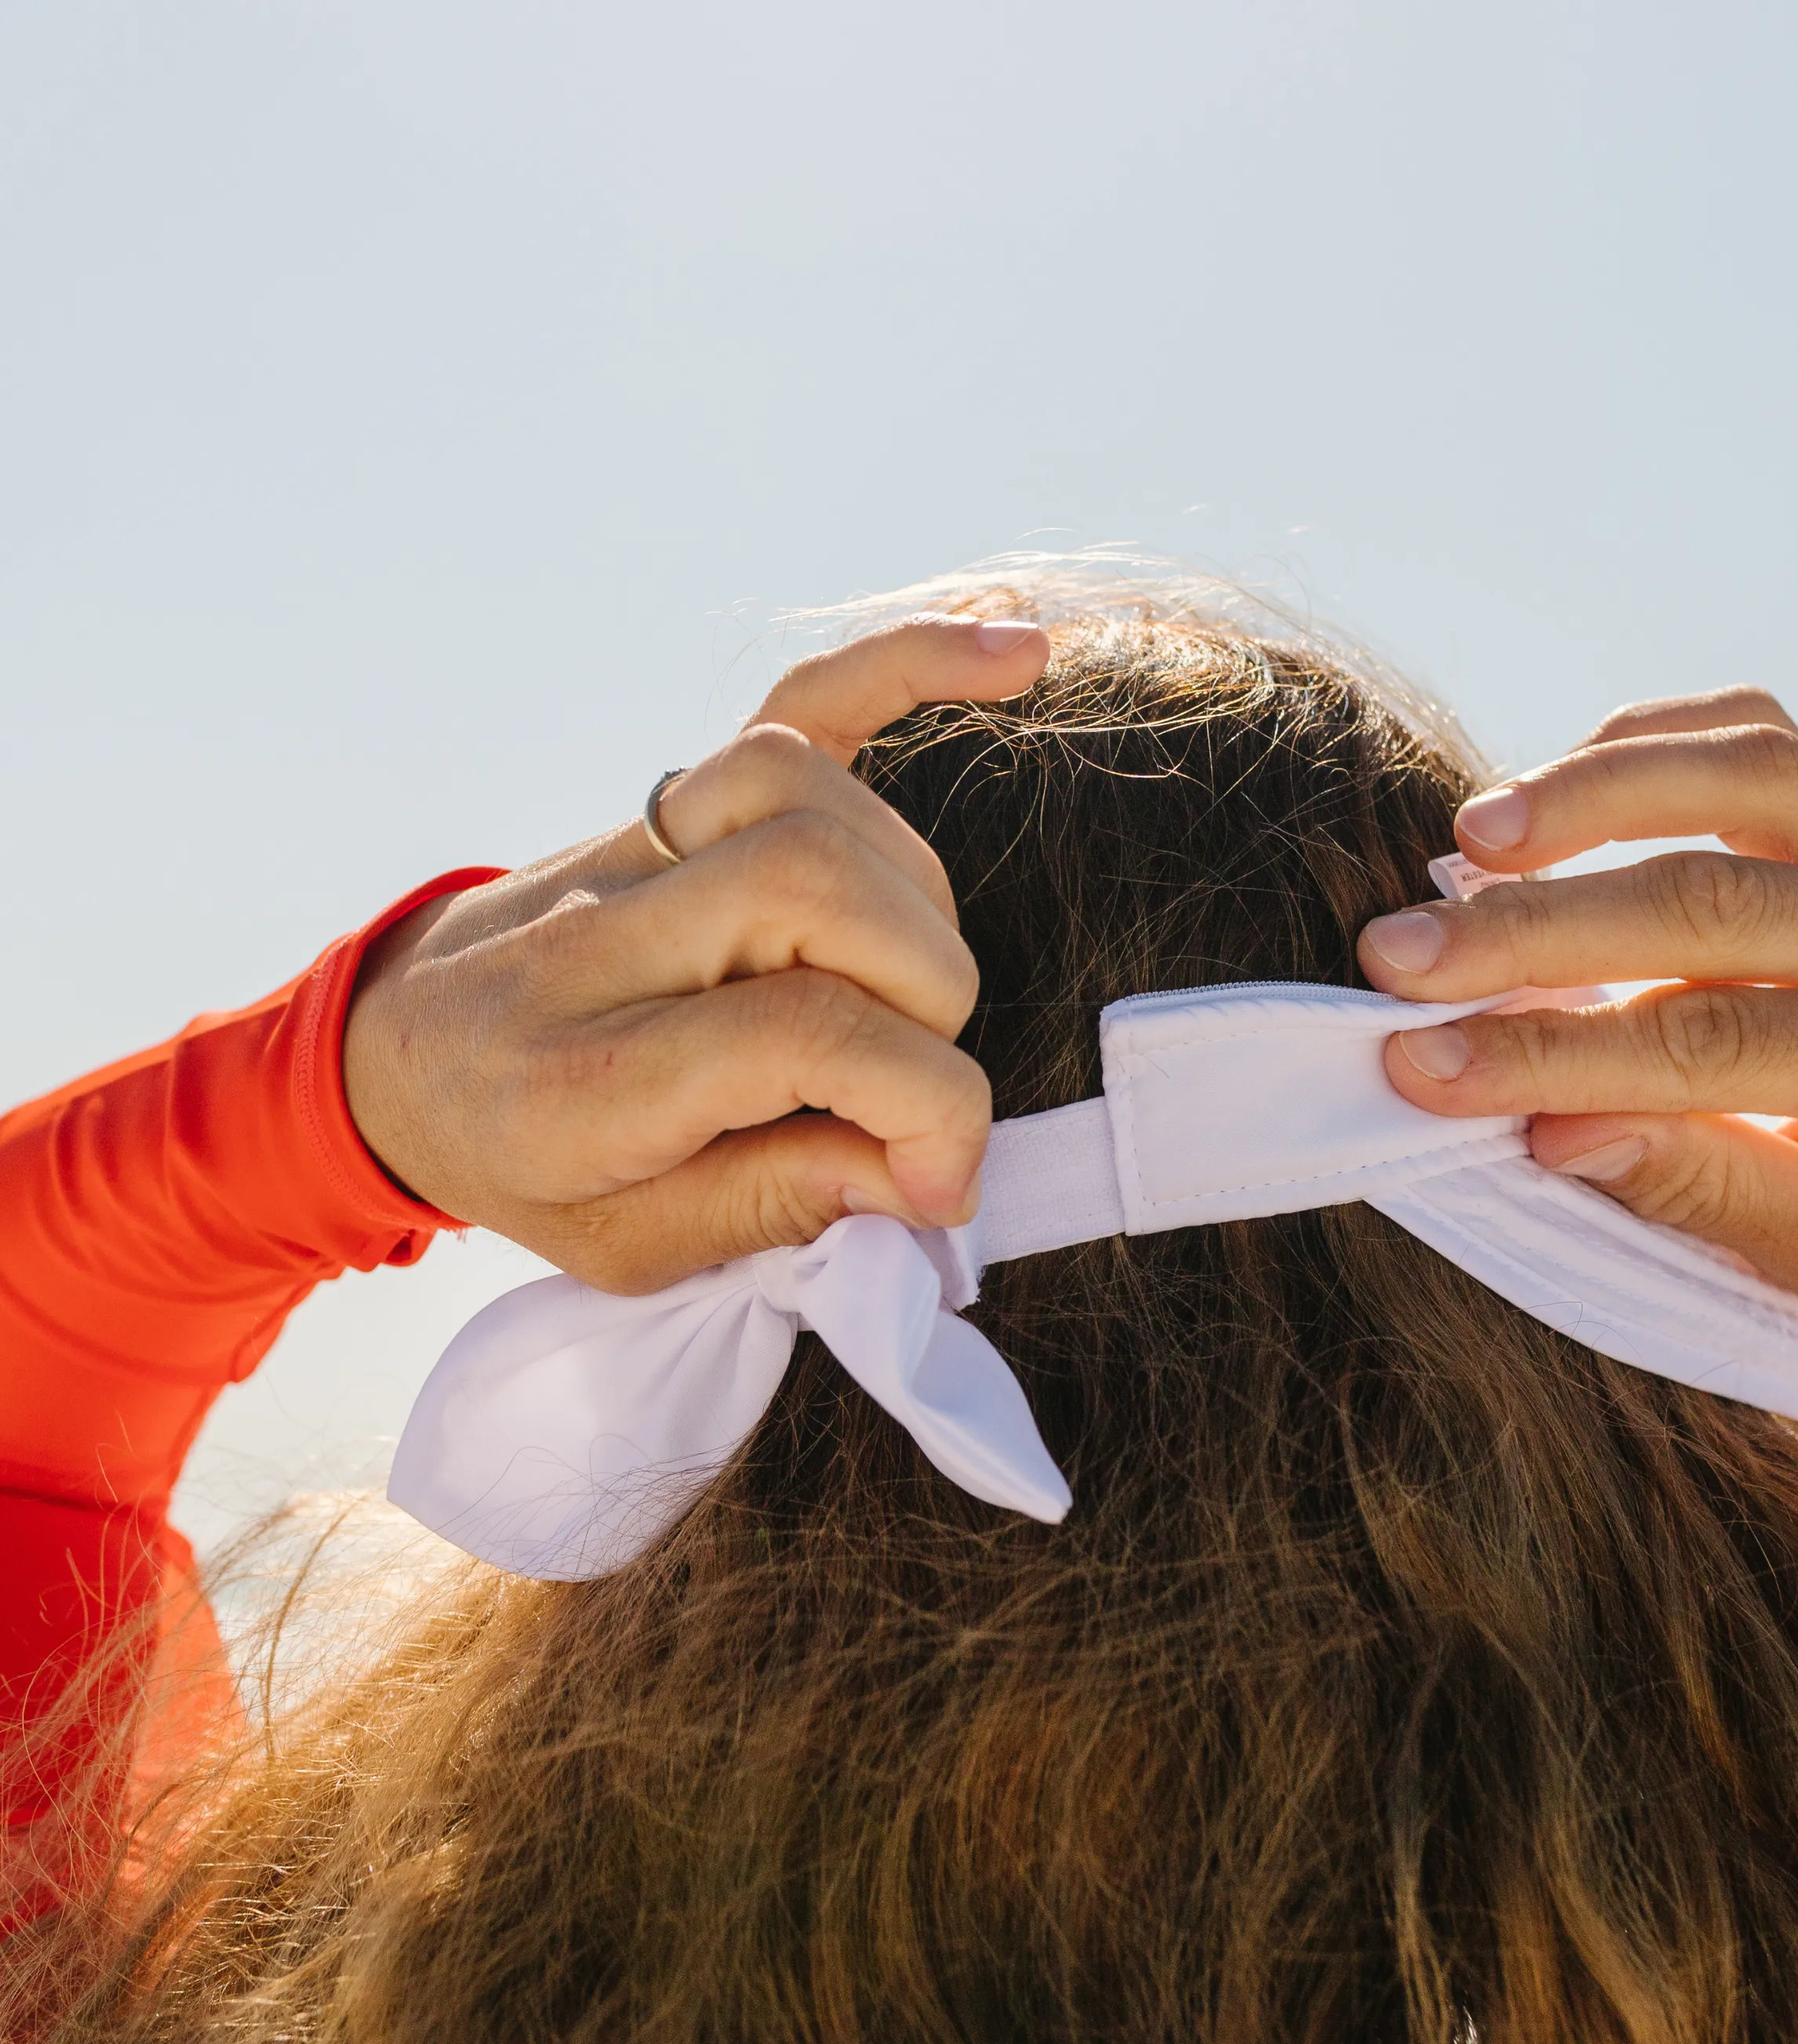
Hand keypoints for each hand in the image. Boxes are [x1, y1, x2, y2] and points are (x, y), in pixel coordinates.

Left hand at [345, 615, 1049, 1293]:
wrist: (396, 1065)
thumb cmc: (527, 1167)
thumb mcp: (631, 1248)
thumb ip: (777, 1208)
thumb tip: (923, 1173)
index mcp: (588, 1074)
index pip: (808, 1032)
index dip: (928, 1107)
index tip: (942, 1182)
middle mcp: (609, 934)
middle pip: (821, 891)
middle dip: (926, 994)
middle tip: (910, 1076)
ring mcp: (640, 844)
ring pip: (816, 801)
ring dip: (914, 894)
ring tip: (909, 985)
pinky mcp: (676, 794)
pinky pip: (801, 702)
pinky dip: (911, 667)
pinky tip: (1016, 655)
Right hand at [1357, 688, 1797, 1308]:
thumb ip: (1700, 1184)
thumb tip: (1549, 1129)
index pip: (1705, 1043)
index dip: (1550, 1053)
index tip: (1415, 1066)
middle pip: (1705, 900)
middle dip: (1530, 929)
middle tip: (1394, 954)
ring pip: (1742, 772)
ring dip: (1587, 795)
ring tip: (1464, 839)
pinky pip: (1756, 740)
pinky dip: (1641, 748)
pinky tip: (1541, 795)